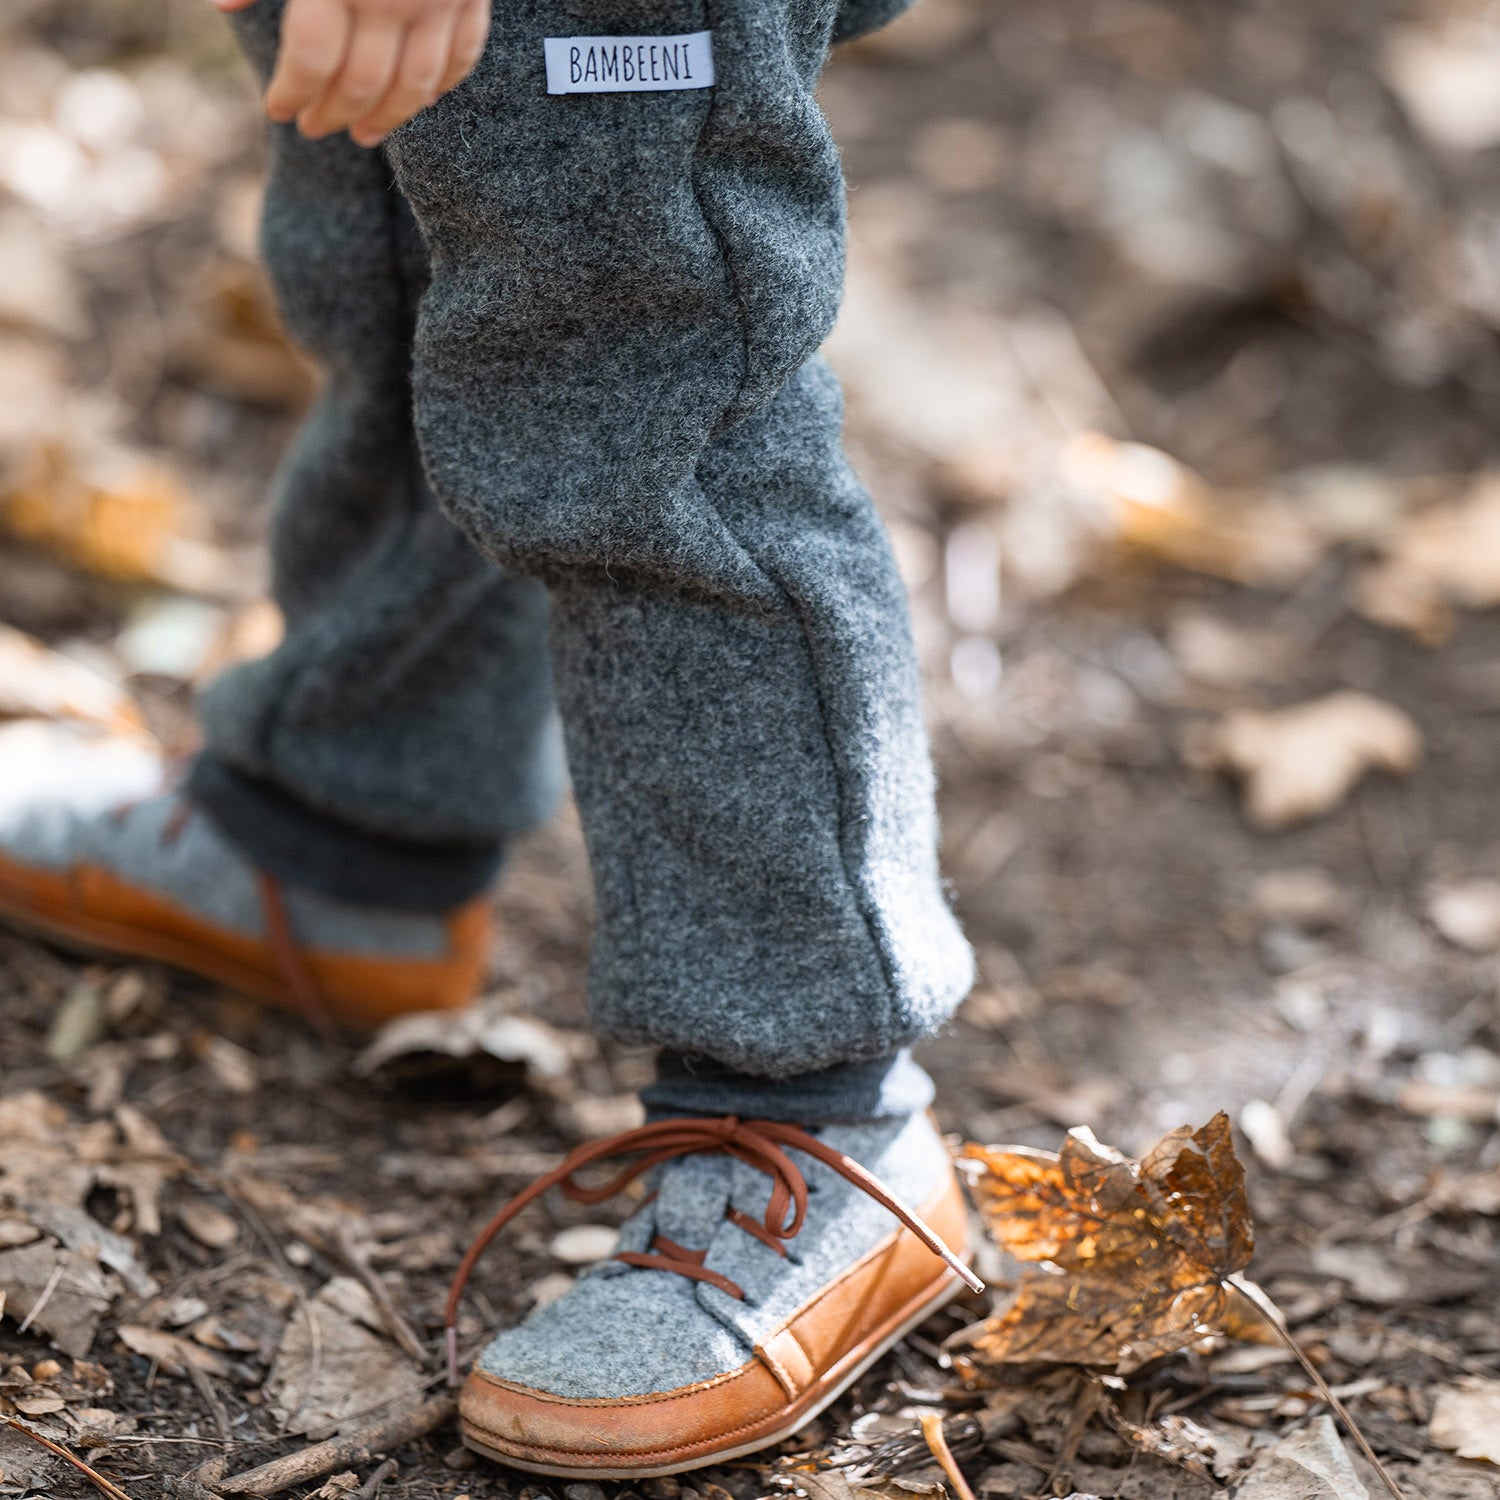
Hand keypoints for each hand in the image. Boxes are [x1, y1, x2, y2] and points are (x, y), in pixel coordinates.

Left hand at [213, 0, 491, 146]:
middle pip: (362, 81)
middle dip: (333, 113)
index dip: (292, 91)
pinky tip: (418, 101)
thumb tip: (224, 6)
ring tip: (365, 134)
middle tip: (314, 127)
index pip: (311, 57)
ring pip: (417, 85)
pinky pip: (463, 57)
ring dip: (389, 118)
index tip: (278, 109)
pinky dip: (441, 87)